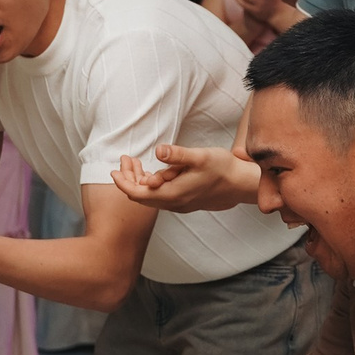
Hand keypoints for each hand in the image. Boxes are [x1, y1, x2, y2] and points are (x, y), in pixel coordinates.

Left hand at [112, 141, 255, 212]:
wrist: (241, 185)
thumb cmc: (223, 168)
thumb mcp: (200, 157)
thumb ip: (178, 155)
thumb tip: (158, 150)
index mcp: (173, 194)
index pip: (138, 194)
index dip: (123, 183)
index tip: (114, 170)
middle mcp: (174, 203)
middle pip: (141, 197)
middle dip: (129, 179)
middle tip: (125, 160)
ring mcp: (179, 204)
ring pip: (150, 197)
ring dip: (139, 182)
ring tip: (134, 163)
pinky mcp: (184, 201)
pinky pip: (160, 196)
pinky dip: (151, 185)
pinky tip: (152, 173)